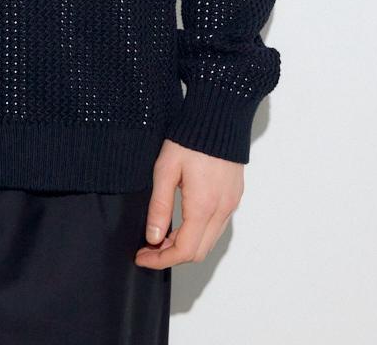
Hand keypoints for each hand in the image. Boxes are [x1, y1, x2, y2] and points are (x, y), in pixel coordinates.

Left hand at [134, 138, 243, 267]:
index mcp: (203, 206)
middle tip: (148, 247)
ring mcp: (231, 204)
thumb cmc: (190, 138)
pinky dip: (199, 233)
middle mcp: (222, 210)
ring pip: (209, 241)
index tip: (142, 256)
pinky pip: (218, 227)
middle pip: (198, 252)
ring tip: (161, 235)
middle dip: (171, 255)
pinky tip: (182, 222)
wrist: (218, 116)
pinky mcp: (234, 196)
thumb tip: (153, 238)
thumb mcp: (165, 170)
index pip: (183, 251)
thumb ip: (159, 207)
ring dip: (186, 245)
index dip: (160, 260)